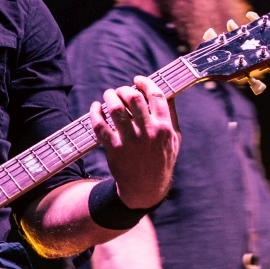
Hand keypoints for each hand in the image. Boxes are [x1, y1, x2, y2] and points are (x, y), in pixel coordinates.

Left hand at [89, 76, 179, 208]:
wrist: (146, 188)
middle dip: (124, 89)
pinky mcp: (114, 149)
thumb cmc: (161, 160)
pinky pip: (100, 125)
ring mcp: (130, 141)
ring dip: (109, 96)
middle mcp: (148, 132)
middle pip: (134, 98)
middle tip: (120, 91)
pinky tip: (95, 107)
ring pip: (116, 108)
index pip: (156, 95)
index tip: (137, 80)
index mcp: (164, 128)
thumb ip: (171, 116)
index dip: (145, 83)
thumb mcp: (174, 139)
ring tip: (108, 95)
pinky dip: (95, 112)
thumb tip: (168, 91)